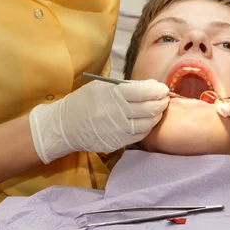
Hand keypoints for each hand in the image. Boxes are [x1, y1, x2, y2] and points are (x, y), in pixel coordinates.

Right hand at [29, 79, 169, 163]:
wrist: (65, 126)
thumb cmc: (84, 101)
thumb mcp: (102, 87)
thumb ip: (125, 87)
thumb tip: (149, 87)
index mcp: (112, 95)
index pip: (144, 91)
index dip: (157, 89)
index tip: (161, 87)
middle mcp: (117, 113)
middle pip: (149, 108)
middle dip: (161, 101)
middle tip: (164, 97)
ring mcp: (118, 130)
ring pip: (148, 123)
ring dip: (157, 115)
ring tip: (158, 108)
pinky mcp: (117, 142)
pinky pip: (140, 135)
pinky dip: (147, 127)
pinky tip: (148, 121)